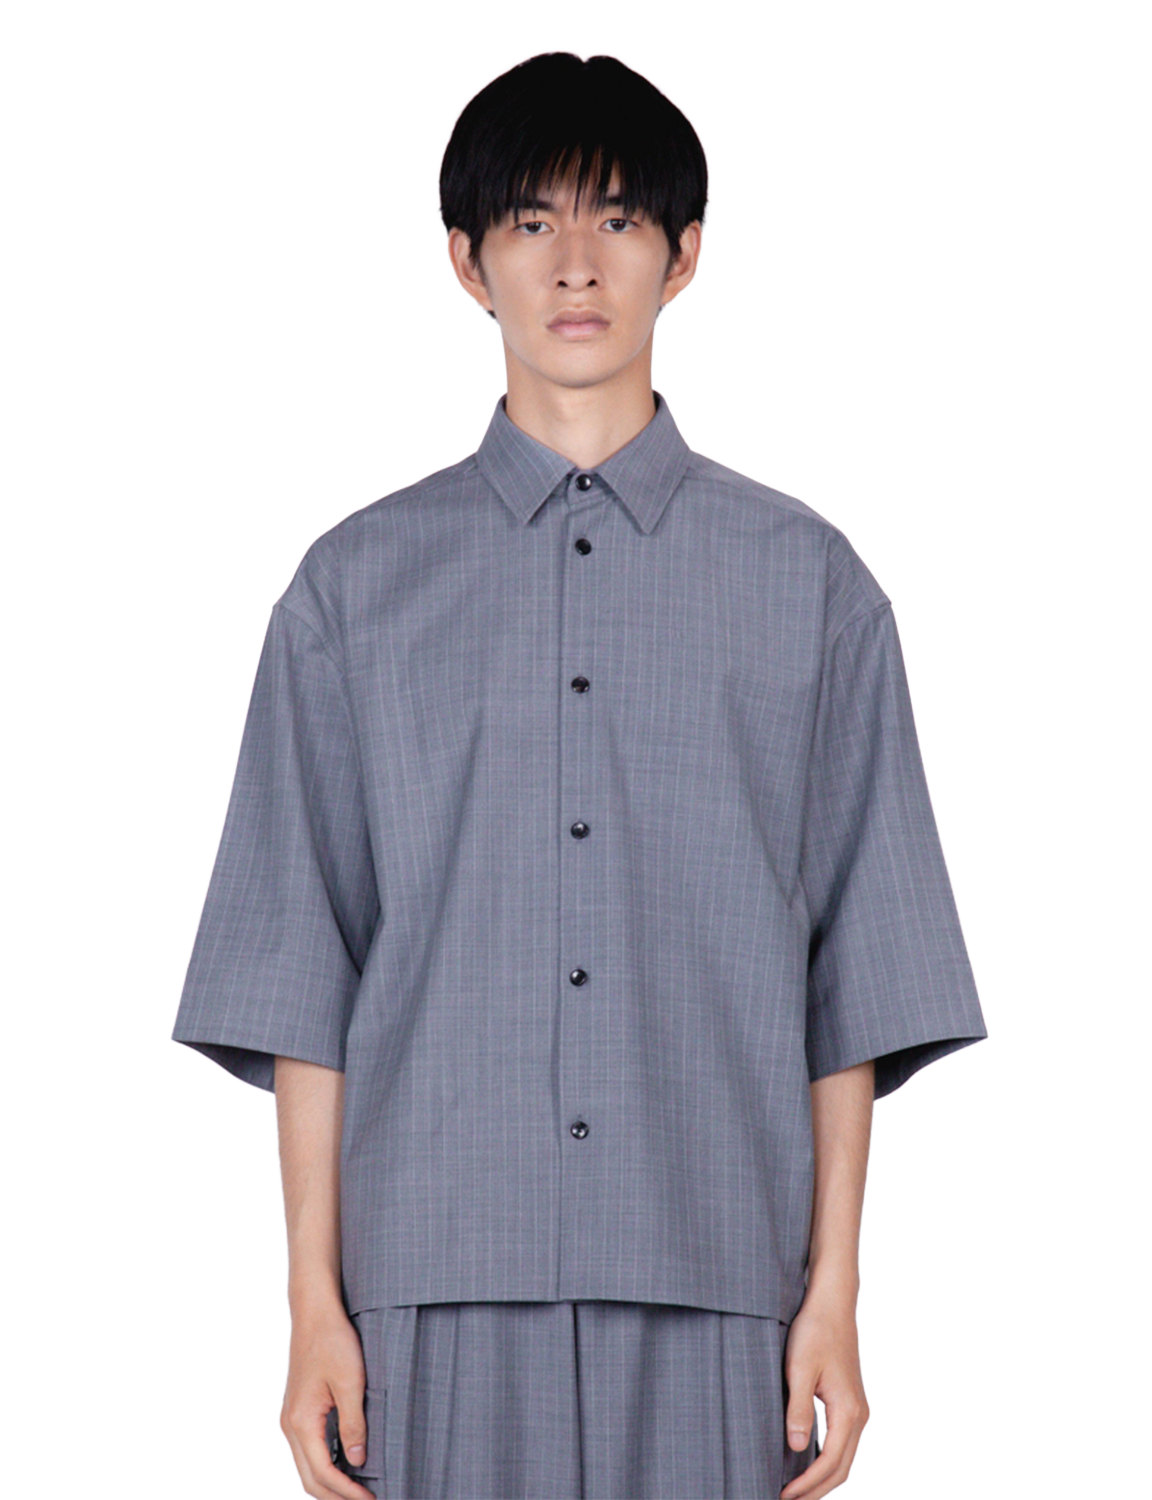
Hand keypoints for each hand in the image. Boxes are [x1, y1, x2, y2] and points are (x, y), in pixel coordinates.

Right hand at [279, 1299, 376, 1498]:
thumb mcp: (351, 1382)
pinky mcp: (299, 1410)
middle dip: (336, 1496)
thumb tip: (359, 1461)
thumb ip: (354, 1424)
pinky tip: (348, 1464)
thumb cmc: (331, 1340)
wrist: (314, 1312)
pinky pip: (309, 1449)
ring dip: (331, 1483)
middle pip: (310, 1478)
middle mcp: (291, 1424)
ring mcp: (292, 1418)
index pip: (323, 1473)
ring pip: (307, 1466)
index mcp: (301, 1421)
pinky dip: (326, 1465)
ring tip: (359, 1489)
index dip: (347, 1492)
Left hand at [778, 1290, 869, 1498]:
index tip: (783, 1495)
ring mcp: (856, 1410)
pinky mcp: (849, 1403)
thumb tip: (796, 1448)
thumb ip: (798, 1409)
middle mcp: (858, 1415)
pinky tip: (805, 1463)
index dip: (807, 1484)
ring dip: (821, 1478)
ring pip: (843, 1458)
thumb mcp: (799, 1368)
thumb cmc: (815, 1331)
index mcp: (848, 1411)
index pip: (830, 1462)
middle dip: (815, 1490)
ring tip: (794, 1491)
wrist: (832, 1305)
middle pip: (841, 1468)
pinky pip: (841, 1443)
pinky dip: (825, 1461)